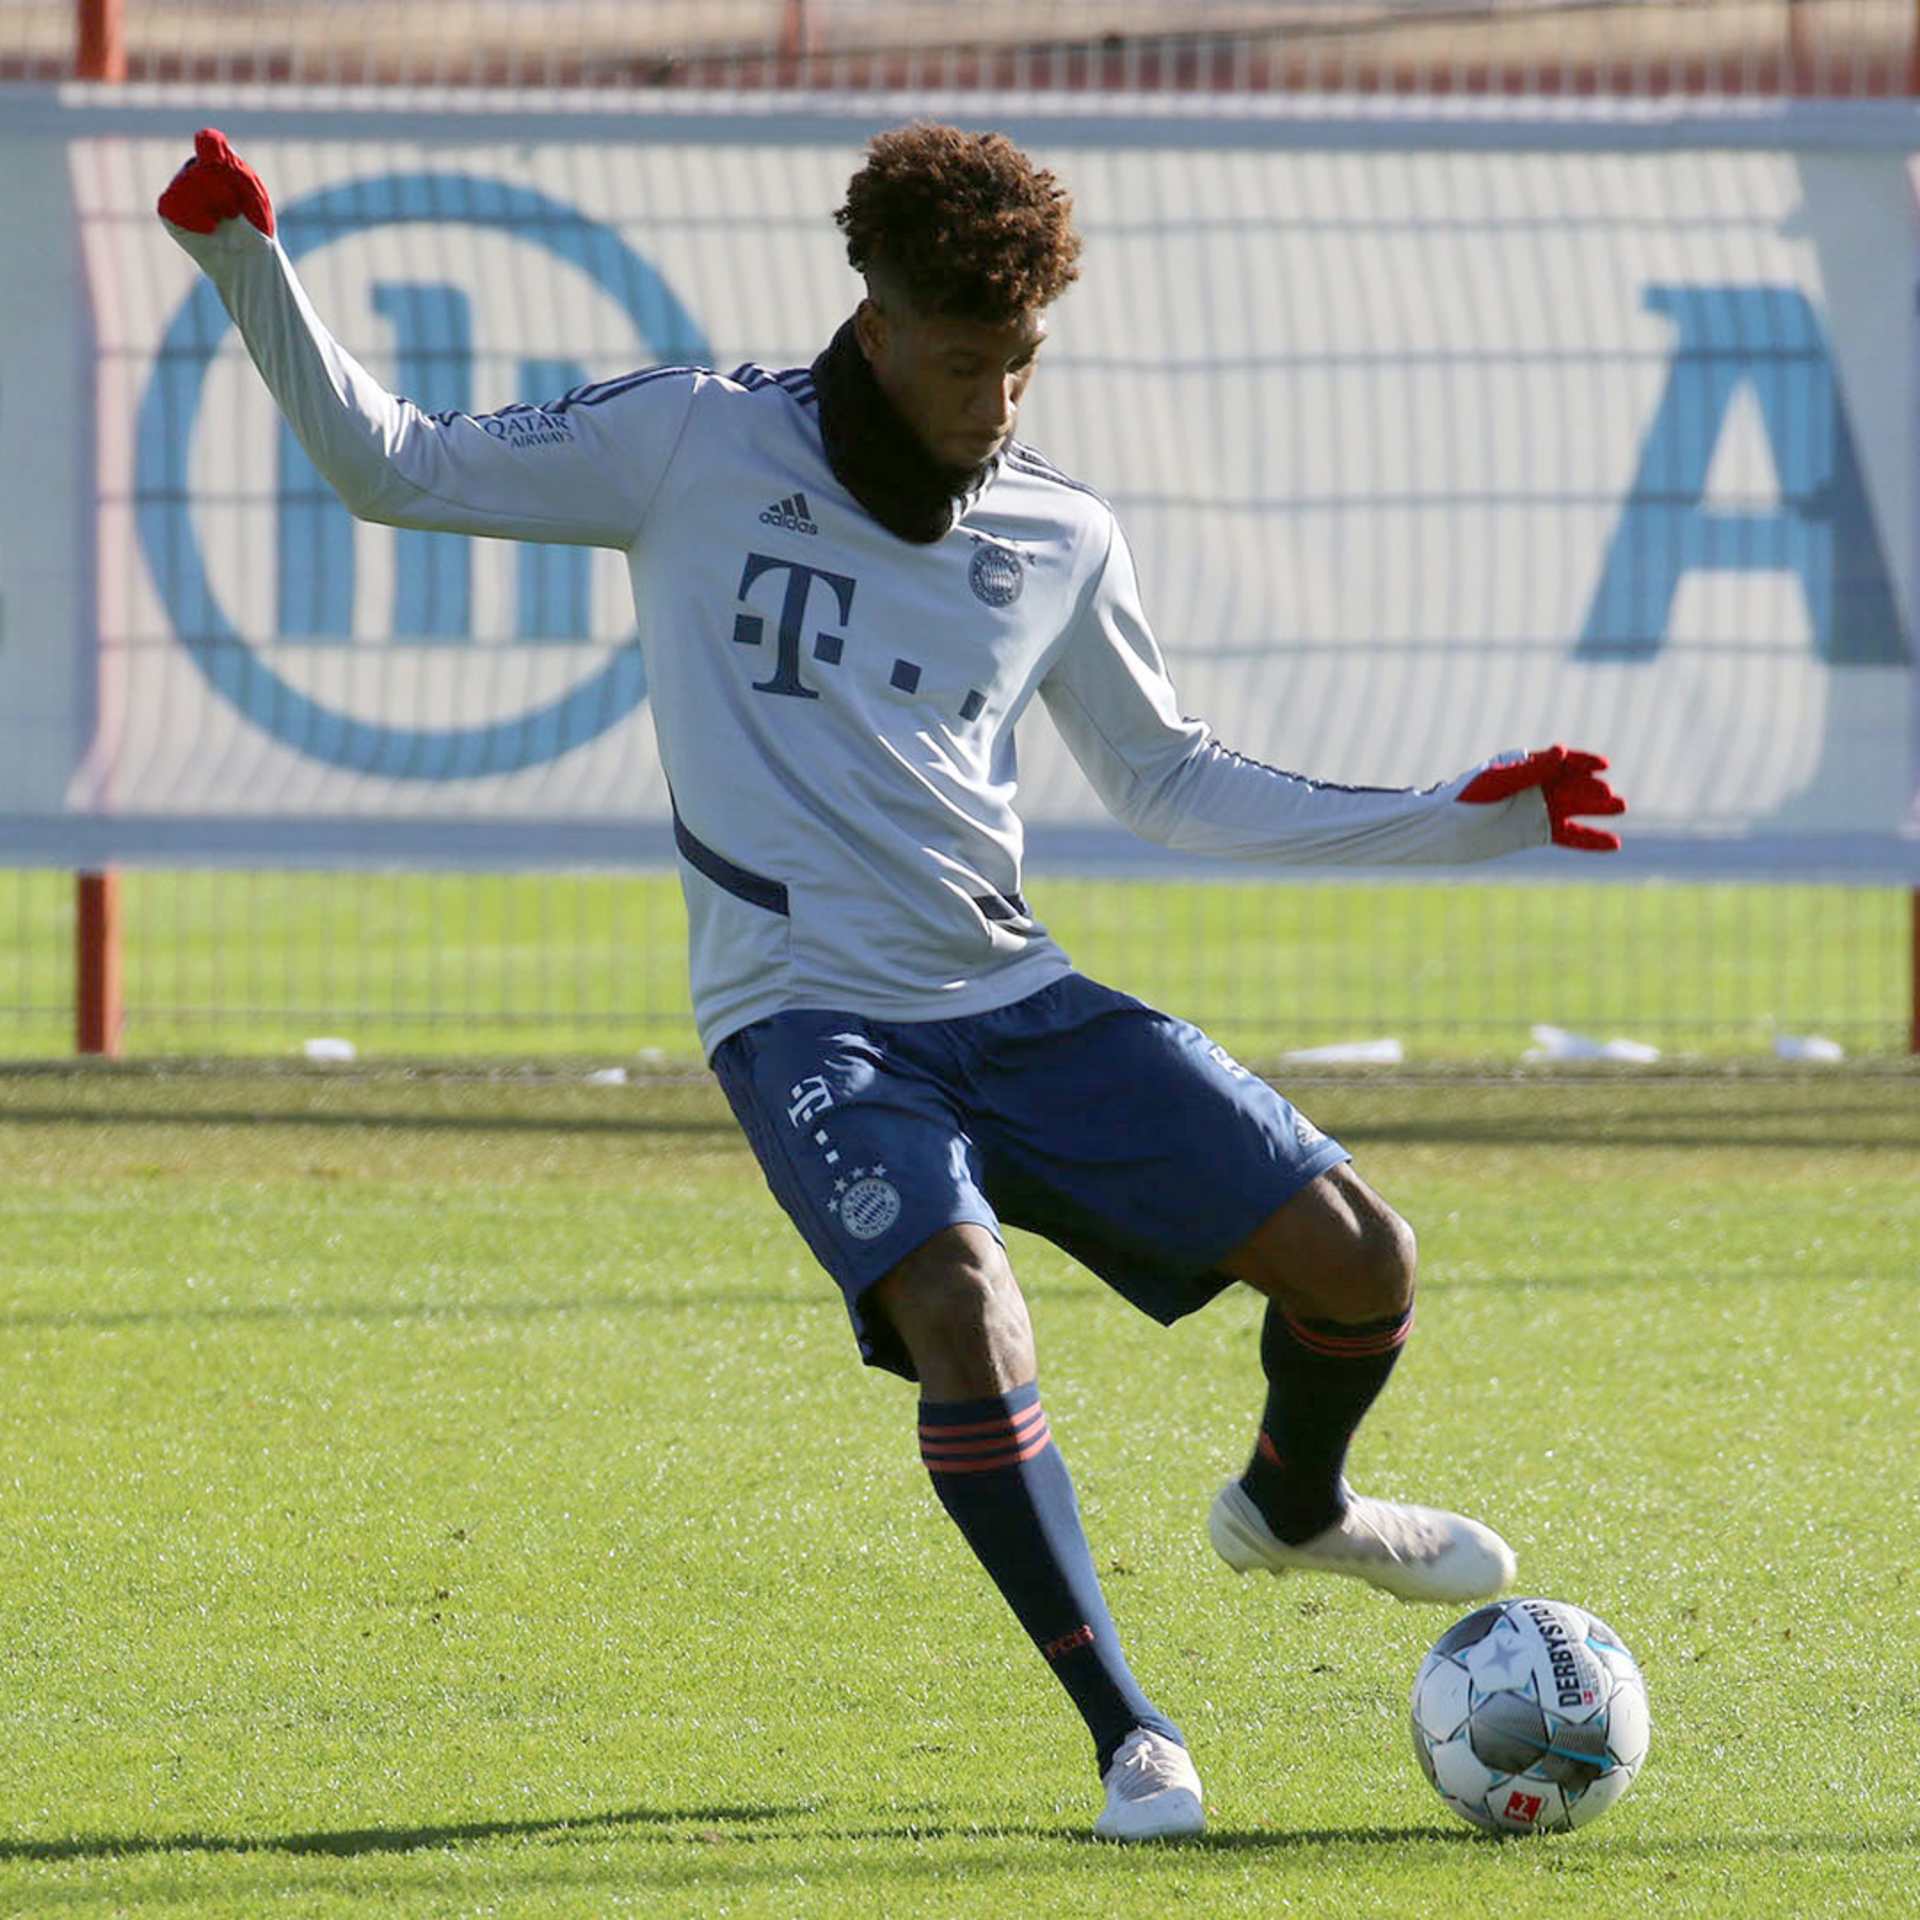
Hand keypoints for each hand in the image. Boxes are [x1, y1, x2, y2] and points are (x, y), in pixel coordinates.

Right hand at [157, 127, 274, 236]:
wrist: (248, 258)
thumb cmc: (252, 222)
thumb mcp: (249, 189)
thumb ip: (230, 163)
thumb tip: (205, 134)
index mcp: (214, 159)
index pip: (210, 143)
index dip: (223, 161)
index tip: (235, 180)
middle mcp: (193, 169)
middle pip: (201, 168)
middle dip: (223, 192)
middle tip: (235, 211)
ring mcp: (178, 188)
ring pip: (185, 184)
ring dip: (211, 205)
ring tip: (224, 219)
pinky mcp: (168, 209)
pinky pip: (172, 204)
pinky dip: (194, 219)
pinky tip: (211, 227)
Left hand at [1457, 745, 1625, 850]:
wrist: (1445, 830)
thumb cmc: (1466, 798)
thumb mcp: (1497, 783)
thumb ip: (1530, 770)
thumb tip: (1562, 751)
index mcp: (1528, 767)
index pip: (1562, 762)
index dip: (1583, 762)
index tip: (1601, 765)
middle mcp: (1538, 787)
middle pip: (1572, 786)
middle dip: (1591, 789)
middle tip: (1609, 796)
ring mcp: (1540, 810)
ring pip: (1576, 809)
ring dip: (1598, 809)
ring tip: (1620, 807)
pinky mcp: (1538, 833)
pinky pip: (1570, 836)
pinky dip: (1591, 840)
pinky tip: (1615, 843)